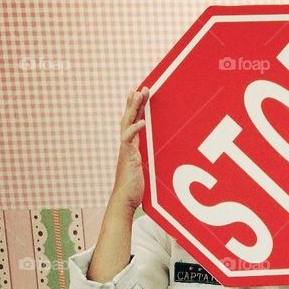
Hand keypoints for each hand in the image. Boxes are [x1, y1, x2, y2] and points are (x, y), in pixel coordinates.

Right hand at [110, 87, 149, 210]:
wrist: (125, 200)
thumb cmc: (135, 188)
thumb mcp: (146, 170)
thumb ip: (150, 160)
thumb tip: (162, 155)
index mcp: (132, 146)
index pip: (134, 122)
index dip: (137, 108)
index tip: (141, 94)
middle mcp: (127, 145)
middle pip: (129, 118)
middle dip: (135, 102)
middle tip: (141, 87)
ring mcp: (126, 150)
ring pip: (127, 124)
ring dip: (133, 108)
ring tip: (138, 94)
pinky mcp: (127, 157)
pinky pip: (129, 140)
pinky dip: (135, 130)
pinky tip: (142, 122)